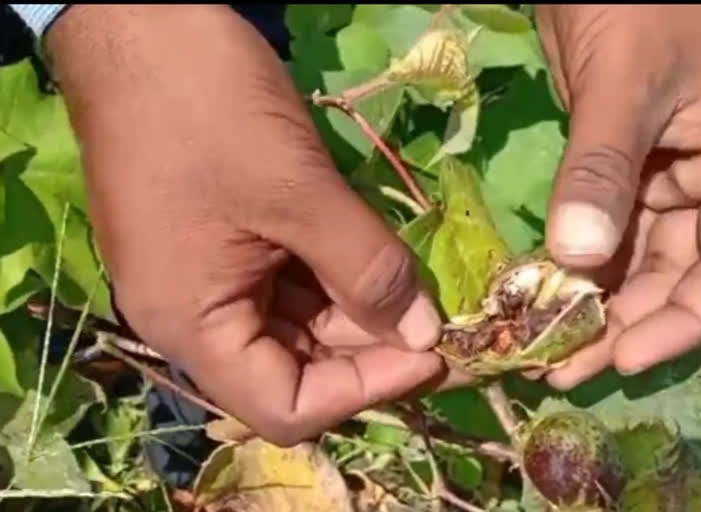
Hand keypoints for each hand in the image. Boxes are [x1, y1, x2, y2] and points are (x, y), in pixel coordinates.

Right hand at [47, 5, 444, 445]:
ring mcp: (207, 275)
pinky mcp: (222, 239)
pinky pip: (286, 278)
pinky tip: (372, 252)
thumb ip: (366, 270)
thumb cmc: (207, 108)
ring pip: (297, 321)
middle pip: (295, 366)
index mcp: (193, 323)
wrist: (138, 24)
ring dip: (358, 306)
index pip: (287, 406)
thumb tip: (424, 337)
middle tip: (440, 315)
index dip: (365, 390)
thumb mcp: (298, 191)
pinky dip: (333, 272)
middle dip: (371, 345)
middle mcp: (195, 315)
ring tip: (414, 280)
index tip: (432, 354)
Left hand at [534, 5, 700, 387]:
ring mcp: (661, 180)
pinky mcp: (615, 174)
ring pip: (634, 261)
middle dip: (625, 324)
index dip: (684, 320)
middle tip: (563, 364)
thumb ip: (603, 167)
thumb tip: (577, 256)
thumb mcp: (625, 82)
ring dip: (595, 305)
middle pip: (677, 275)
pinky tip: (542, 297)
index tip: (625, 355)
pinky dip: (575, 267)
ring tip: (546, 346)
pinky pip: (601, 232)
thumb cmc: (636, 2)